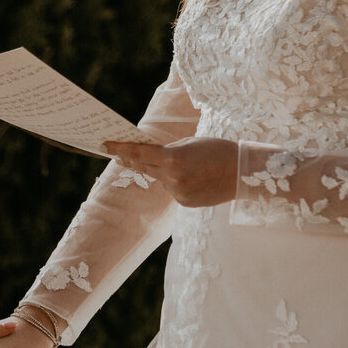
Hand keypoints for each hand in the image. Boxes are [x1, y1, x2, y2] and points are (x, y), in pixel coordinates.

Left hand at [104, 137, 238, 207]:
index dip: (119, 149)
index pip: (139, 154)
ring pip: (160, 180)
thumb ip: (167, 150)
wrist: (242, 172)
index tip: (104, 145)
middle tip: (118, 155)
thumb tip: (149, 156)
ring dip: (164, 172)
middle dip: (131, 161)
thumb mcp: (189, 144)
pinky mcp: (184, 203)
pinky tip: (195, 178)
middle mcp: (172, 178)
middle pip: (143, 168)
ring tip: (189, 165)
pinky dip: (177, 183)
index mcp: (173, 159)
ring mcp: (178, 193)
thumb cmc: (217, 150)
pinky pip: (173, 190)